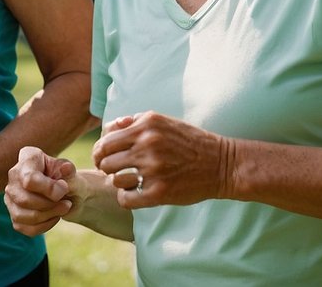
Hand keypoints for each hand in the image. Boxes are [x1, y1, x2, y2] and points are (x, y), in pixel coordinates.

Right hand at [5, 146, 81, 235]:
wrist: (68, 194)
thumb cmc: (68, 180)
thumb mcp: (72, 174)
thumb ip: (70, 172)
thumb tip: (66, 168)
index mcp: (28, 157)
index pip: (30, 179)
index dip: (48, 189)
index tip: (64, 189)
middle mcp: (14, 175)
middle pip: (24, 199)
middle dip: (49, 205)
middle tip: (66, 203)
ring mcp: (11, 195)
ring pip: (21, 215)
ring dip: (46, 216)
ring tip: (62, 209)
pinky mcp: (14, 213)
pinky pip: (23, 227)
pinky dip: (42, 226)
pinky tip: (54, 217)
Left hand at [92, 111, 225, 208]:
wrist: (222, 163)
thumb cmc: (190, 142)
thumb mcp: (163, 122)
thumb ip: (134, 122)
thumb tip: (108, 129)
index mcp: (146, 124)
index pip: (106, 140)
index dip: (100, 152)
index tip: (104, 158)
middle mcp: (147, 144)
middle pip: (106, 160)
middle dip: (106, 167)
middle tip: (113, 171)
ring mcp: (153, 168)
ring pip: (114, 179)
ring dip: (119, 182)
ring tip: (130, 181)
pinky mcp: (160, 192)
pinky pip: (126, 199)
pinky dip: (126, 198)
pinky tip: (136, 194)